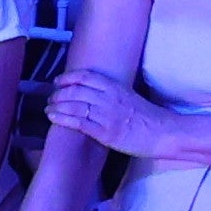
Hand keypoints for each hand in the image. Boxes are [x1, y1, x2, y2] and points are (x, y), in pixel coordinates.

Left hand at [42, 63, 164, 158]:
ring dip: (57, 106)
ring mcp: (106, 115)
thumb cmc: (149, 117)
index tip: (58, 81)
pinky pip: (79, 123)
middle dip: (59, 93)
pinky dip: (63, 119)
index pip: (86, 77)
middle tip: (50, 98)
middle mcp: (109, 98)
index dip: (68, 77)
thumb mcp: (131, 97)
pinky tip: (53, 118)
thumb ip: (113, 94)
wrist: (162, 132)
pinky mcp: (105, 133)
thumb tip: (97, 94)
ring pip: (74, 106)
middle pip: (76, 90)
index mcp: (116, 87)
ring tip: (48, 109)